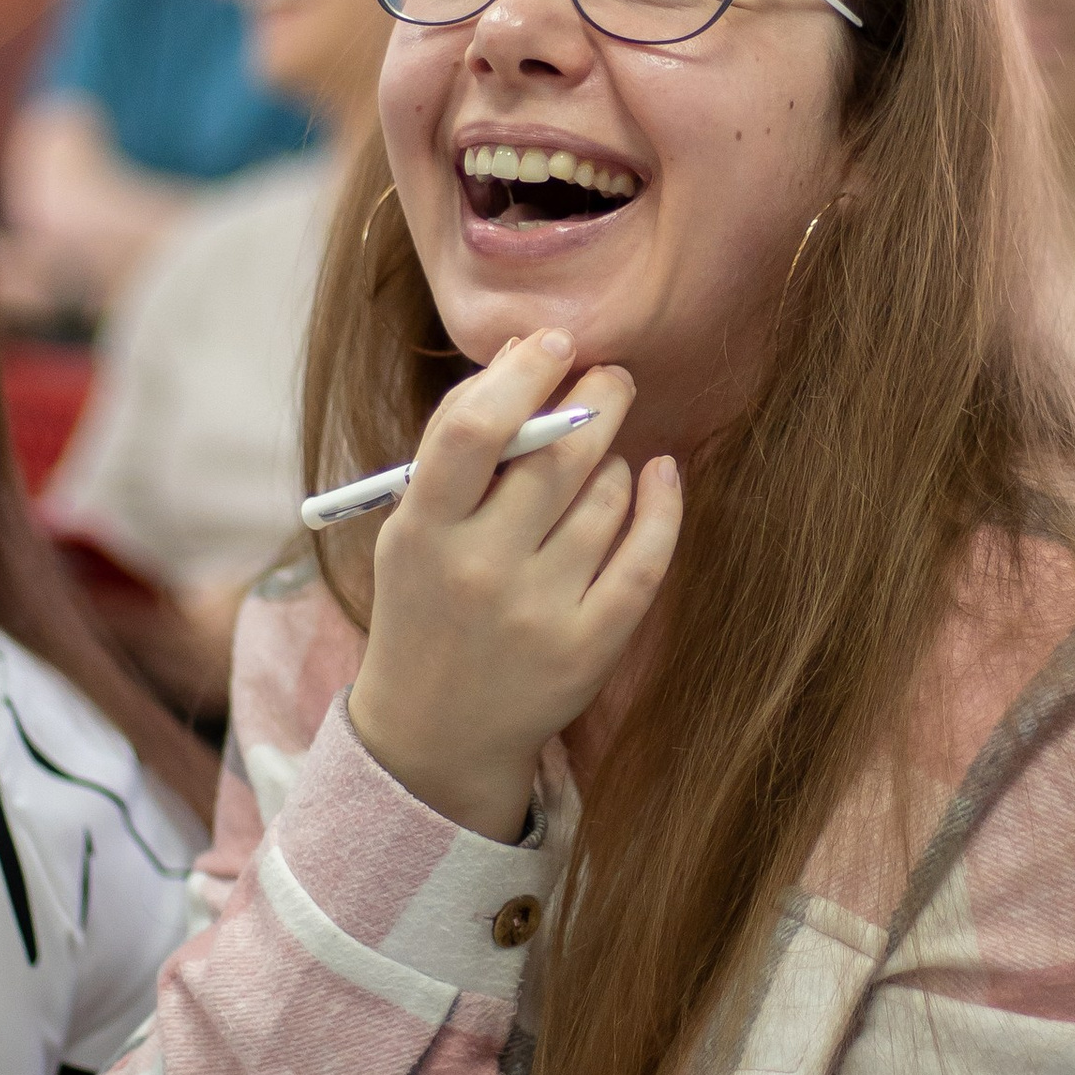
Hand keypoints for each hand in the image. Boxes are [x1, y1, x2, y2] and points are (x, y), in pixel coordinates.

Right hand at [348, 331, 680, 839]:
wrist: (435, 733)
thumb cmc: (426, 604)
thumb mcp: (413, 528)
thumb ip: (457, 445)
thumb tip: (524, 353)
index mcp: (422, 531)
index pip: (473, 430)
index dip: (523, 372)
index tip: (554, 340)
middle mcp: (480, 570)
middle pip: (558, 453)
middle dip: (597, 395)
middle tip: (610, 375)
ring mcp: (538, 612)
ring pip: (606, 495)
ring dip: (613, 459)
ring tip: (599, 460)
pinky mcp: (589, 648)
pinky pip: (645, 556)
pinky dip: (661, 504)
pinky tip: (661, 475)